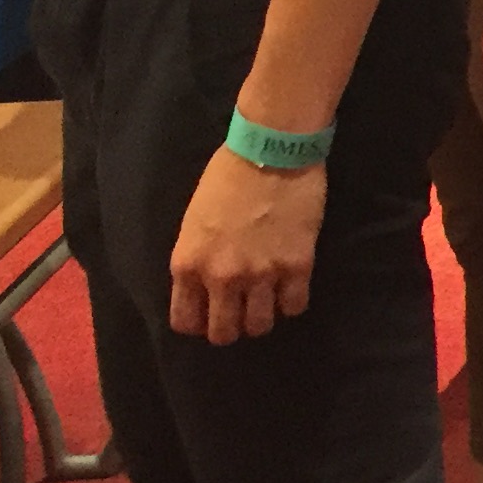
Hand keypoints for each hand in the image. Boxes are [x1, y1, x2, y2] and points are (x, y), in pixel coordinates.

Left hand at [169, 145, 327, 343]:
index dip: (198, 324)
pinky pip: (295, 306)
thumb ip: (197, 258)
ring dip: (262, 317)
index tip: (210, 314)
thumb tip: (206, 285)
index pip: (185, 322)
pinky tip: (291, 287)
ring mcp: (261, 274)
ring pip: (260, 326)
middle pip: (224, 333)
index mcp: (188, 264)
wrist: (272, 150)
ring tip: (268, 300)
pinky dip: (292, 302)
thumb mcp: (194, 222)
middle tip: (241, 312)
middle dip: (231, 328)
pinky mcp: (298, 265)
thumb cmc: (227, 177)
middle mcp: (222, 277)